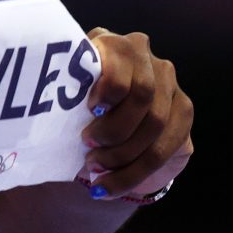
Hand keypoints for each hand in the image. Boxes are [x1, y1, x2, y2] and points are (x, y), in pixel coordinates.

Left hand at [80, 28, 194, 199]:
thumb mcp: (66, 98)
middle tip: (88, 148)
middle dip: (113, 129)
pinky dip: (133, 174)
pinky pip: (166, 148)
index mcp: (114, 45)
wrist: (106, 133)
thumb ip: (64, 94)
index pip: (123, 57)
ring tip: (95, 170)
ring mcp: (170, 84)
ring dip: (122, 155)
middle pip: (142, 95)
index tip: (90, 111)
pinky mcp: (184, 112)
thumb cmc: (75, 109)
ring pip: (156, 124)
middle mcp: (147, 59)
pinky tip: (108, 187)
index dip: (109, 86)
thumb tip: (48, 112)